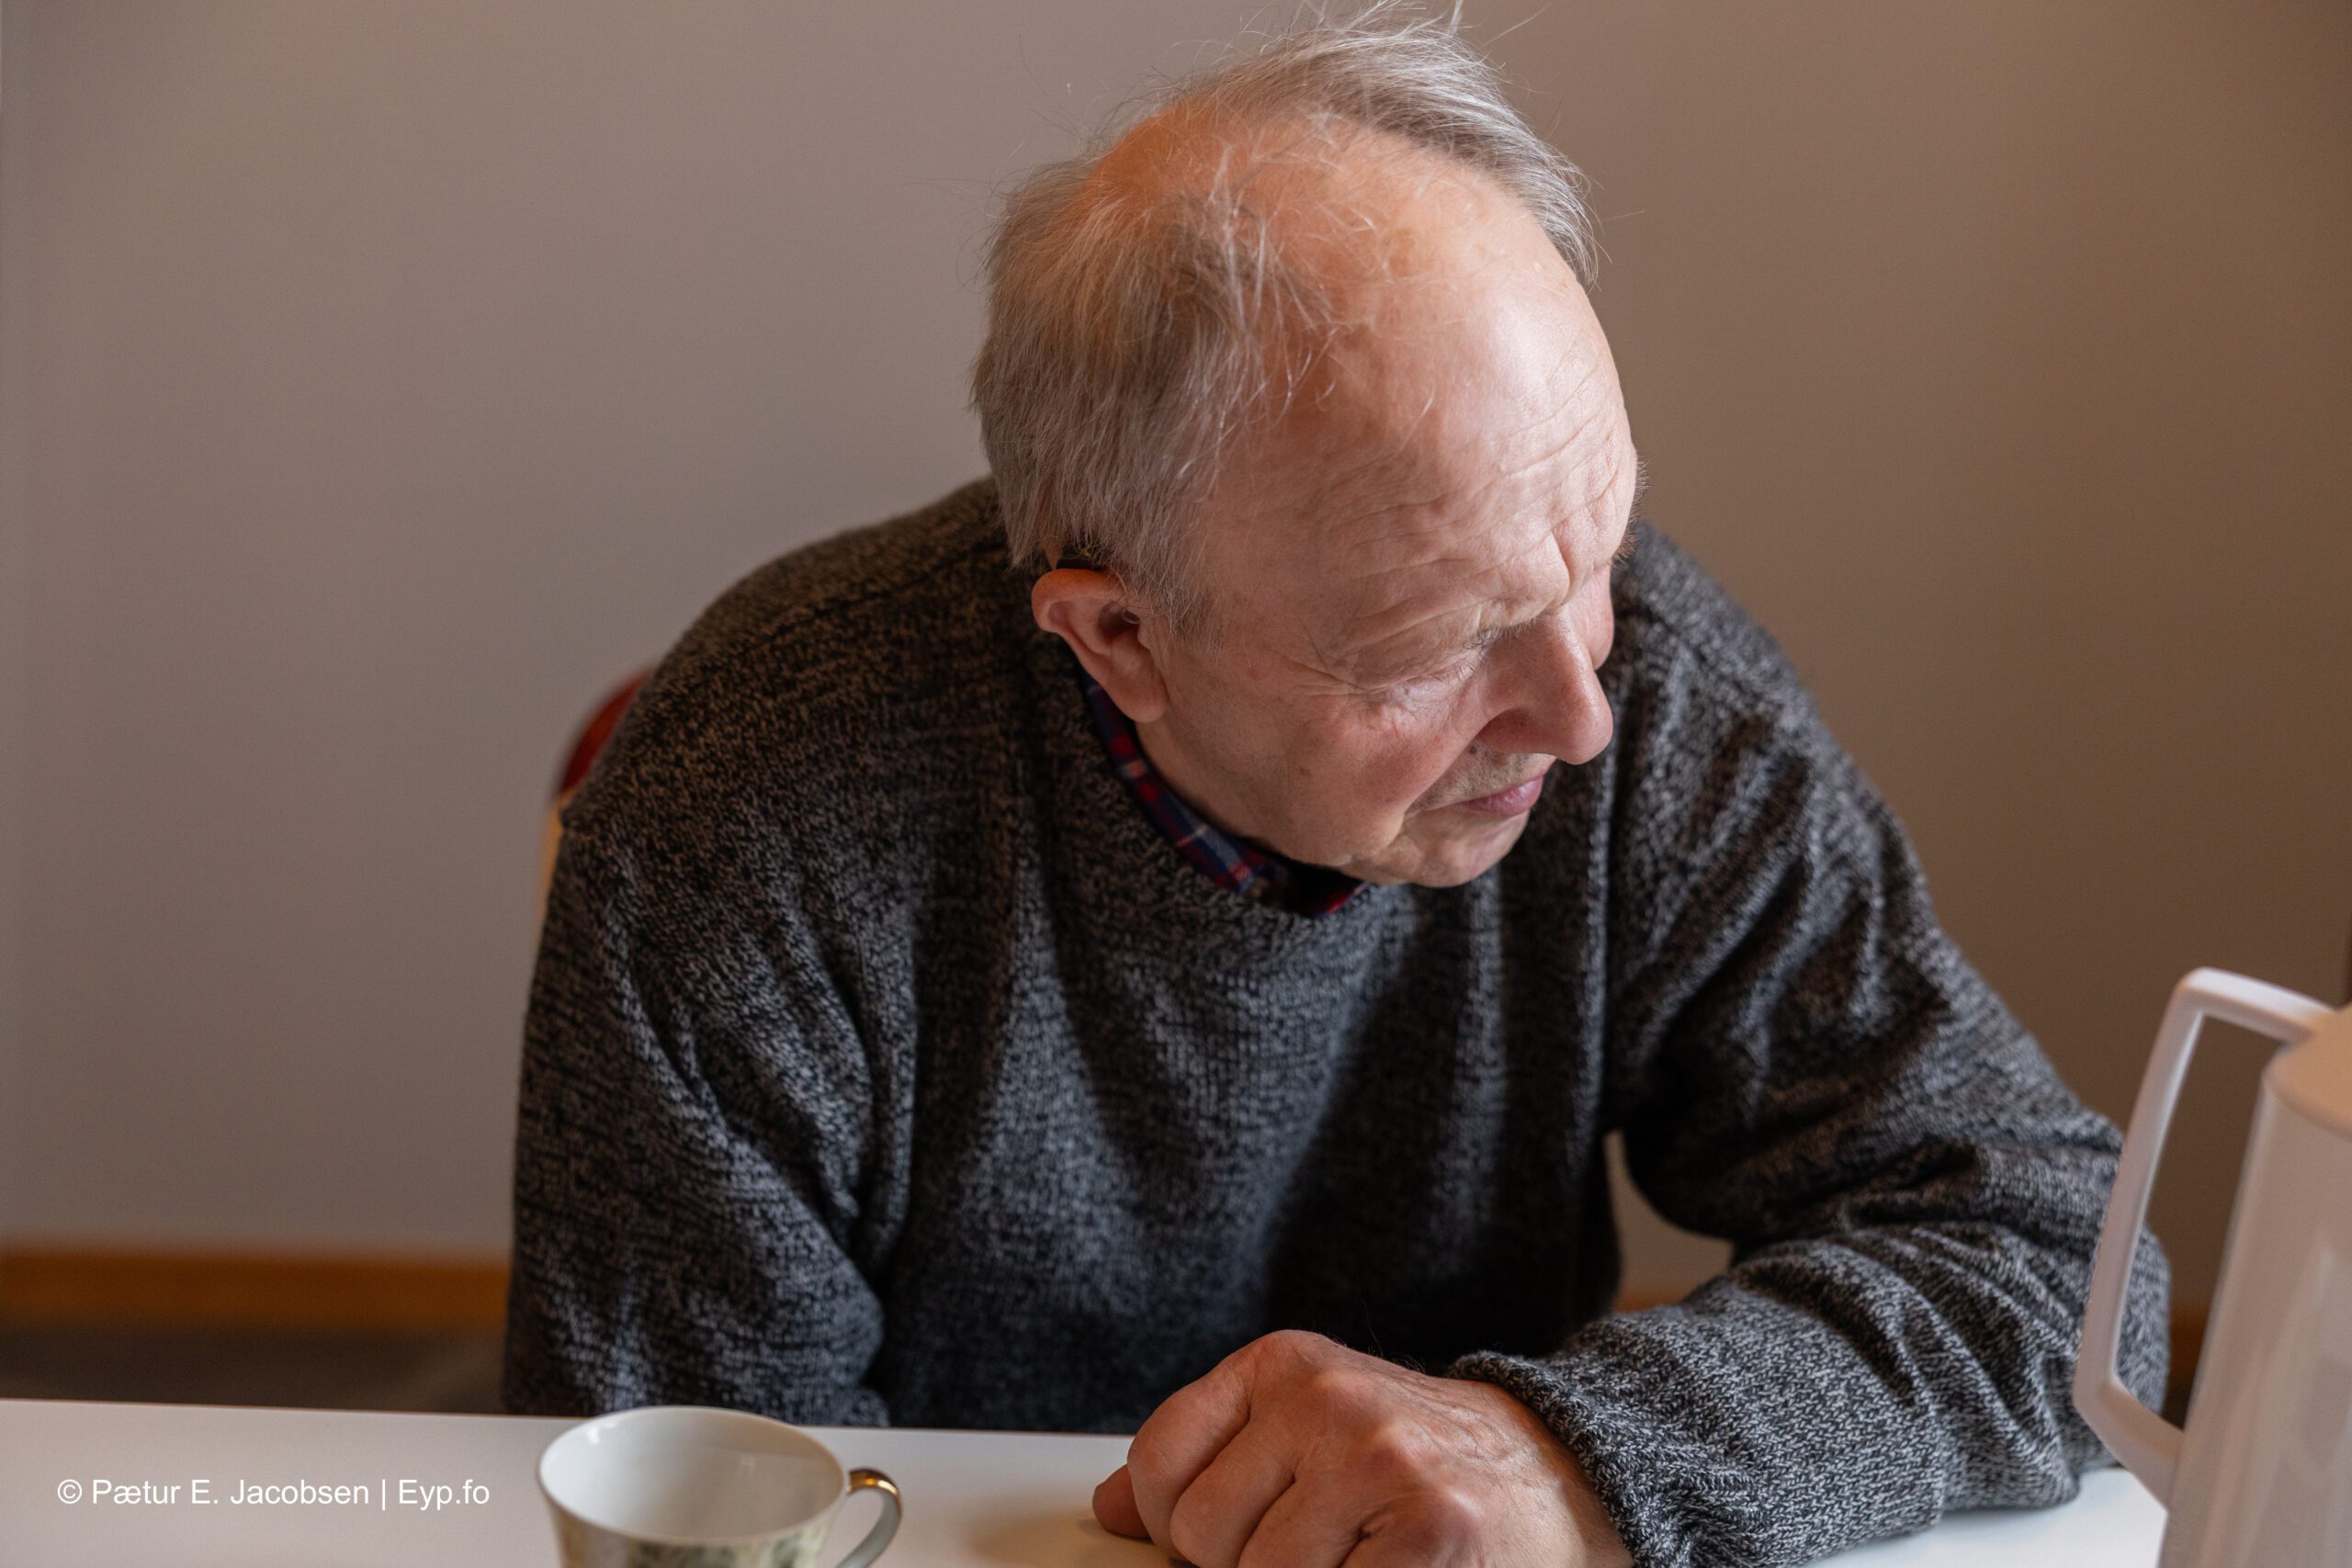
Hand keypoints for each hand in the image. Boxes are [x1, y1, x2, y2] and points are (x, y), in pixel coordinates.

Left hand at [1092, 1329, 1631, 1566]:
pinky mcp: (1429, 1530)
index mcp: (1285, 1365)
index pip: (1157, 1463)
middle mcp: (1326, 1398)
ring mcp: (1378, 1460)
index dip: (1172, 1526)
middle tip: (1322, 1550)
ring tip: (1360, 1557)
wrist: (1560, 1474)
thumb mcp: (1308, 1428)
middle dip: (1244, 1566)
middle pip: (1200, 1534)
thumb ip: (1215, 1456)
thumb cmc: (1418, 1461)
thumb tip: (1110, 1507)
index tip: (1221, 1539)